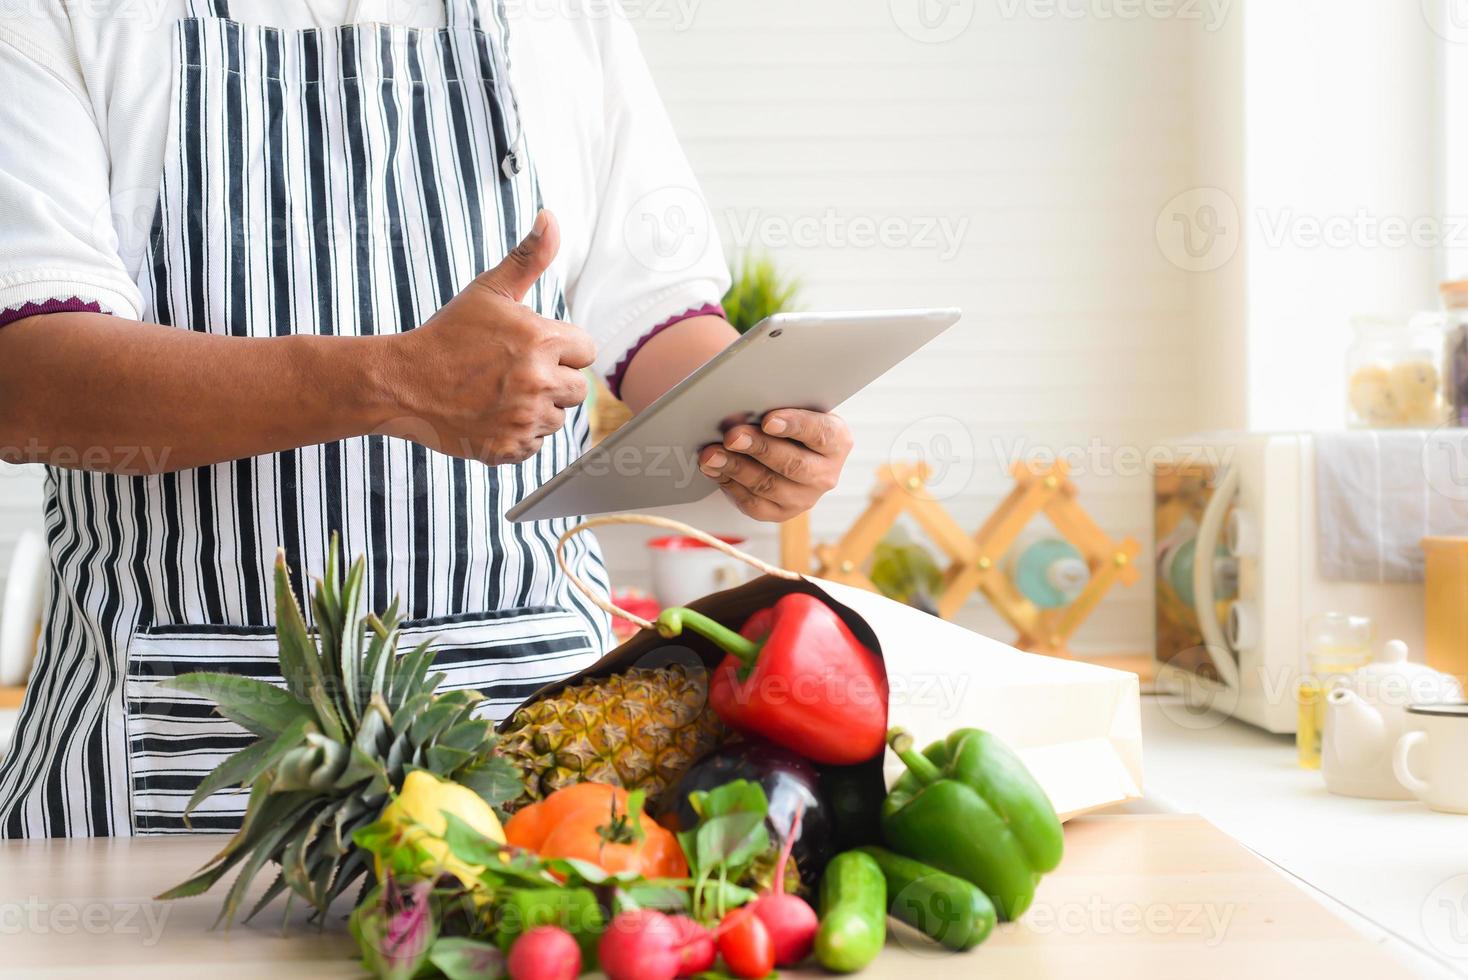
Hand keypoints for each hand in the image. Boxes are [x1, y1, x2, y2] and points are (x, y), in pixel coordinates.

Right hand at [385, 210, 593, 463]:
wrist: (403, 383)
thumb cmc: (448, 334)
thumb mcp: (489, 290)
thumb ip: (529, 256)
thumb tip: (551, 217)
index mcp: (542, 341)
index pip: (585, 351)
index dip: (560, 349)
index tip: (529, 348)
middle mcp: (539, 383)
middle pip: (576, 390)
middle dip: (551, 380)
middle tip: (511, 373)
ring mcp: (524, 420)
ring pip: (557, 418)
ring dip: (536, 409)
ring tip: (499, 394)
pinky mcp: (510, 448)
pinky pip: (536, 445)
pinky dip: (518, 434)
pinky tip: (492, 416)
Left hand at [698, 410, 852, 521]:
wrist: (788, 447)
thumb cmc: (788, 421)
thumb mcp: (793, 407)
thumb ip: (778, 406)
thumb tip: (743, 408)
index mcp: (837, 441)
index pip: (820, 433)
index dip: (794, 425)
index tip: (768, 420)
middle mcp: (826, 473)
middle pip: (792, 464)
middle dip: (758, 448)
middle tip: (732, 436)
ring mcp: (805, 498)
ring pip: (769, 486)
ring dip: (736, 468)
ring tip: (711, 454)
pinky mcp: (781, 513)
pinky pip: (754, 504)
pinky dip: (730, 485)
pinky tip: (714, 469)